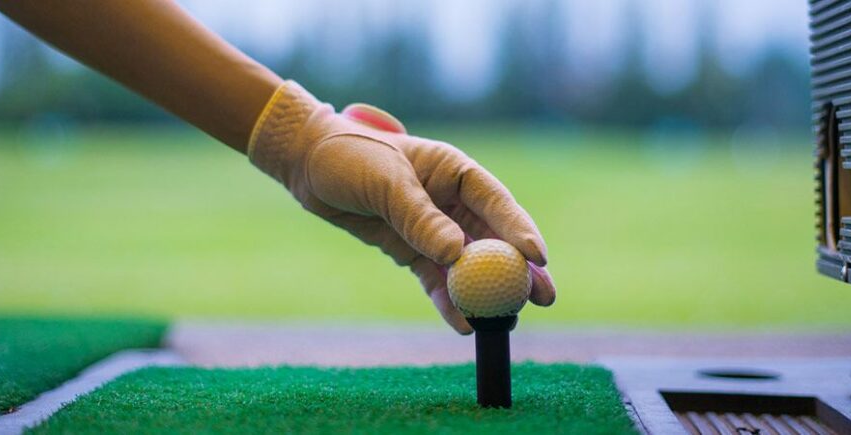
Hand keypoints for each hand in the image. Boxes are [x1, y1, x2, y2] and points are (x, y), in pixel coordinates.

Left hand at [249, 81, 555, 333]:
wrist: (307, 165)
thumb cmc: (349, 155)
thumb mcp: (385, 182)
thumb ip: (420, 219)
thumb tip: (457, 253)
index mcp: (454, 170)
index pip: (495, 202)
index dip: (519, 230)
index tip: (538, 257)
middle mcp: (451, 201)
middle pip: (493, 239)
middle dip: (517, 270)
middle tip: (543, 298)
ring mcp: (433, 229)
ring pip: (468, 265)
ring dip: (486, 292)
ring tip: (507, 321)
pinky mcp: (412, 251)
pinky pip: (436, 279)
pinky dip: (449, 300)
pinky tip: (463, 323)